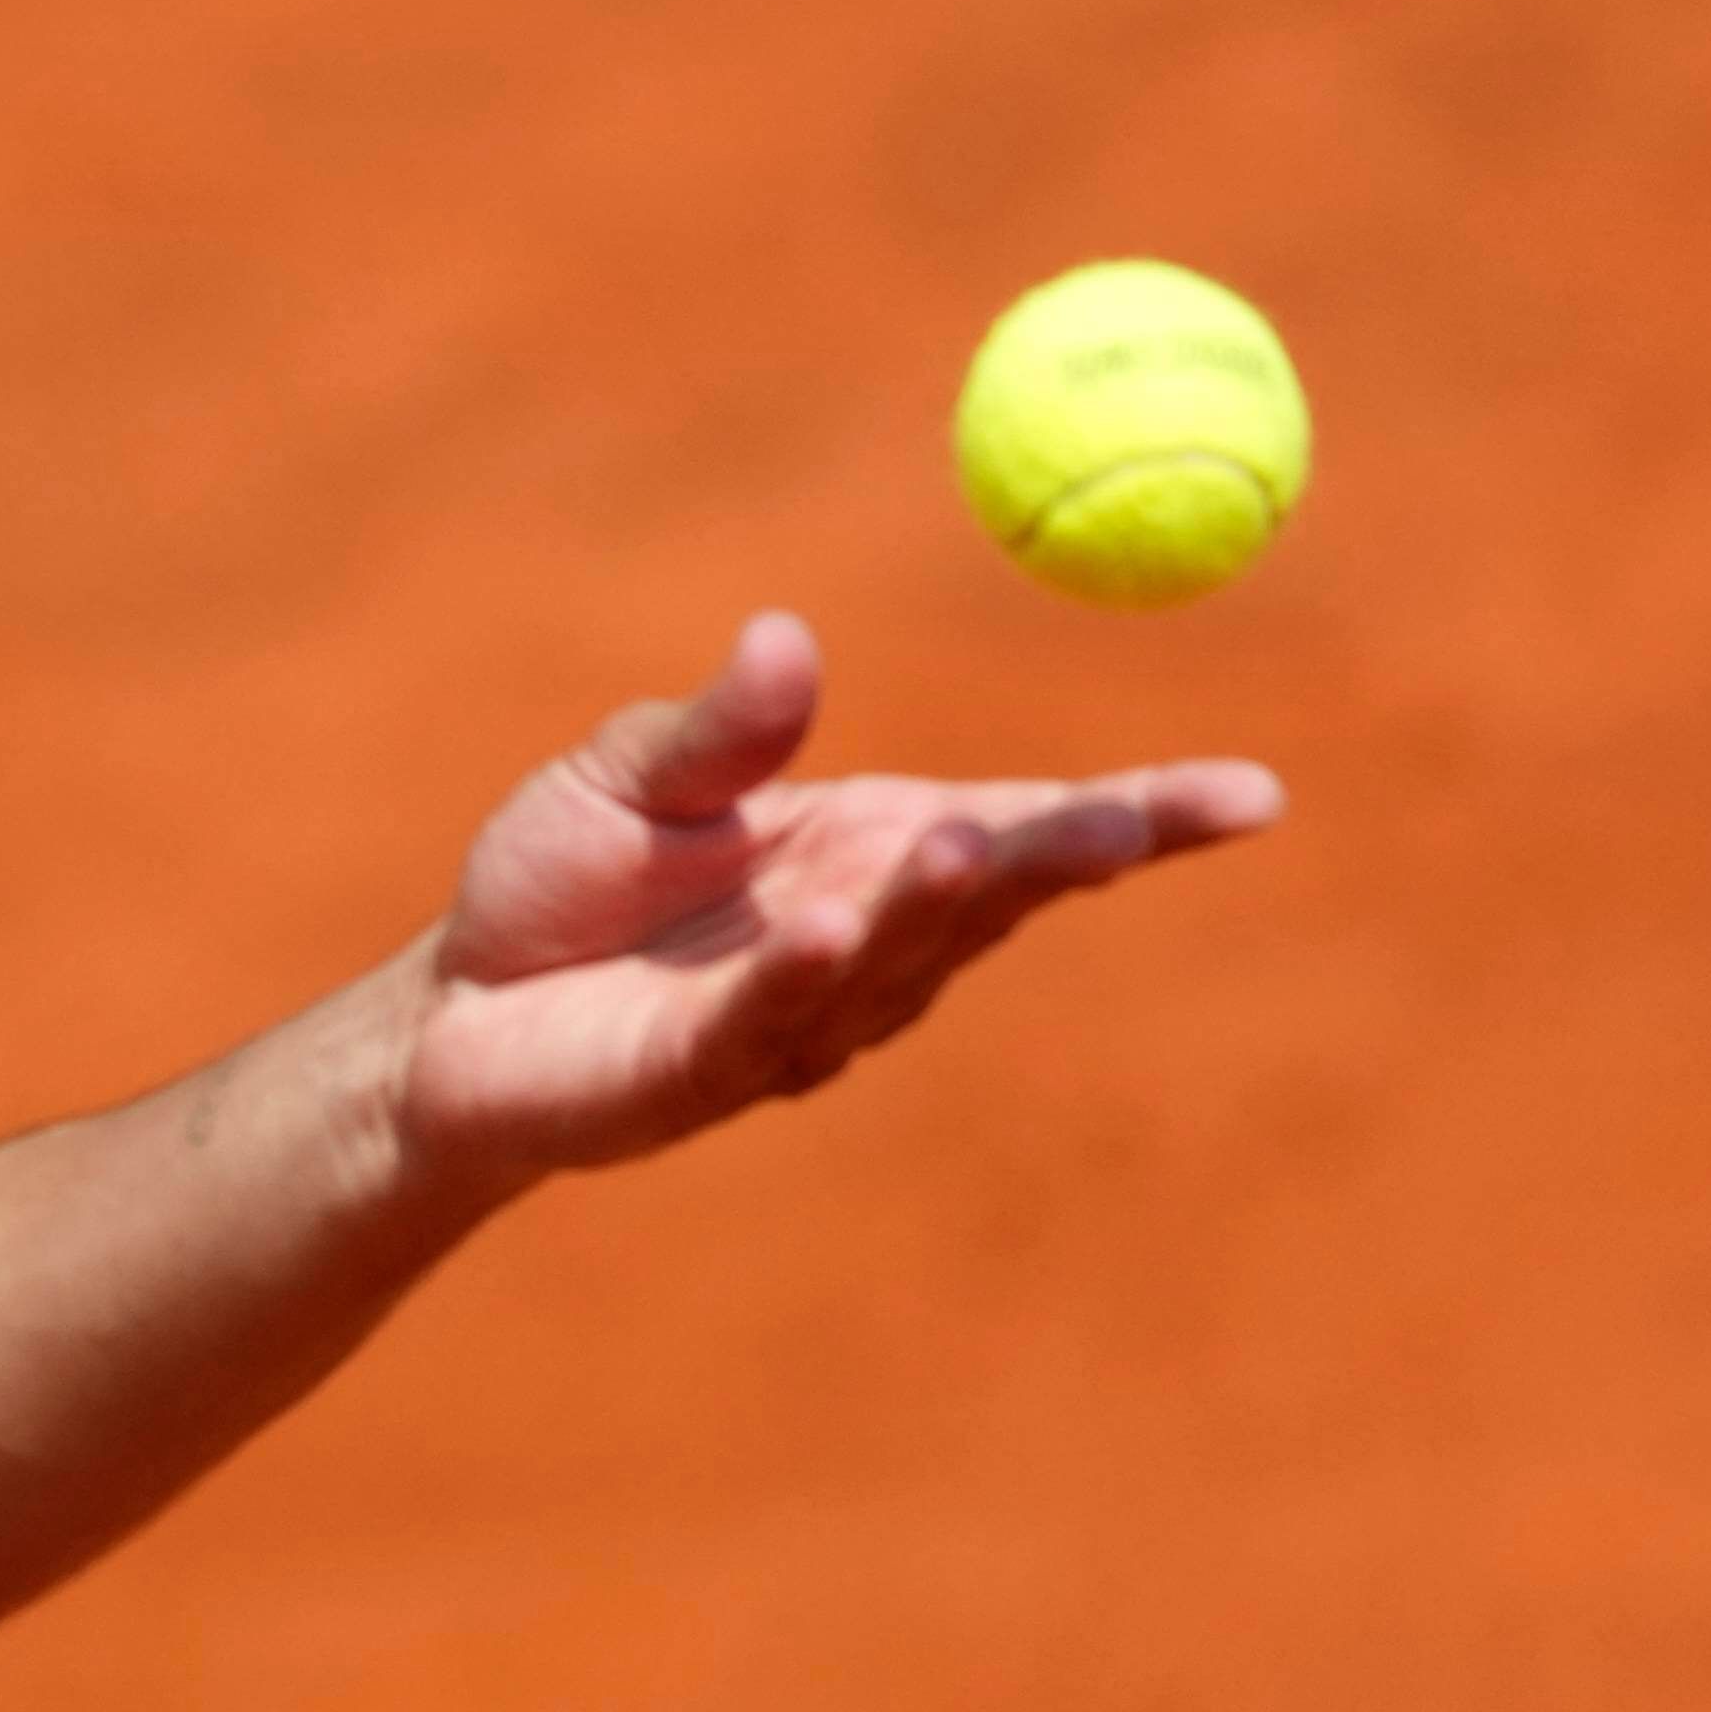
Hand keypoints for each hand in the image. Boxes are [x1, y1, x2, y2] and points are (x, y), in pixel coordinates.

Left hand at [391, 612, 1280, 1185]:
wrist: (451, 1016)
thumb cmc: (561, 886)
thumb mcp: (634, 773)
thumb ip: (719, 726)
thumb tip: (786, 638)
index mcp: (877, 851)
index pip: (1032, 827)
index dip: (1148, 814)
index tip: (1258, 795)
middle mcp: (867, 940)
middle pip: (993, 896)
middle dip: (1063, 860)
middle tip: (1130, 821)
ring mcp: (799, 1017)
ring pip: (896, 960)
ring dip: (938, 907)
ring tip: (977, 846)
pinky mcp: (701, 1072)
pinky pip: (768, 1016)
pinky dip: (806, 970)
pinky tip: (831, 924)